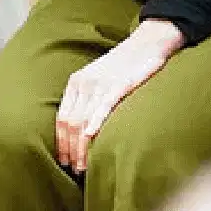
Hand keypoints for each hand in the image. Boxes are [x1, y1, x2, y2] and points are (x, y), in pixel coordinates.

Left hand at [55, 18, 184, 175]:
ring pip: (83, 121)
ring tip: (85, 166)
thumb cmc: (125, 63)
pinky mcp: (119, 84)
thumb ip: (87, 98)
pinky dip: (95, 124)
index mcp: (77, 81)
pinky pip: (103, 107)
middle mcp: (85, 83)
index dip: (61, 144)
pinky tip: (92, 138)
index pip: (61, 119)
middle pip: (70, 124)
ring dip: (81, 148)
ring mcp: (101, 83)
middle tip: (76, 170)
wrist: (149, 41)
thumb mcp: (99, 77)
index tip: (65, 160)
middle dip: (70, 151)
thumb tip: (80, 130)